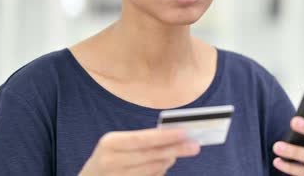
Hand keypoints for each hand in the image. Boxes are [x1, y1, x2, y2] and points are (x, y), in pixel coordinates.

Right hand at [79, 128, 199, 175]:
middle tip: (195, 146)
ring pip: (153, 170)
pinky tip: (164, 164)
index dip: (165, 136)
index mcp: (110, 143)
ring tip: (177, 154)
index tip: (185, 132)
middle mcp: (112, 162)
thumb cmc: (108, 157)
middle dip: (175, 150)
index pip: (143, 139)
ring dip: (168, 161)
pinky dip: (160, 172)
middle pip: (151, 155)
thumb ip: (141, 140)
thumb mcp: (117, 143)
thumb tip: (173, 136)